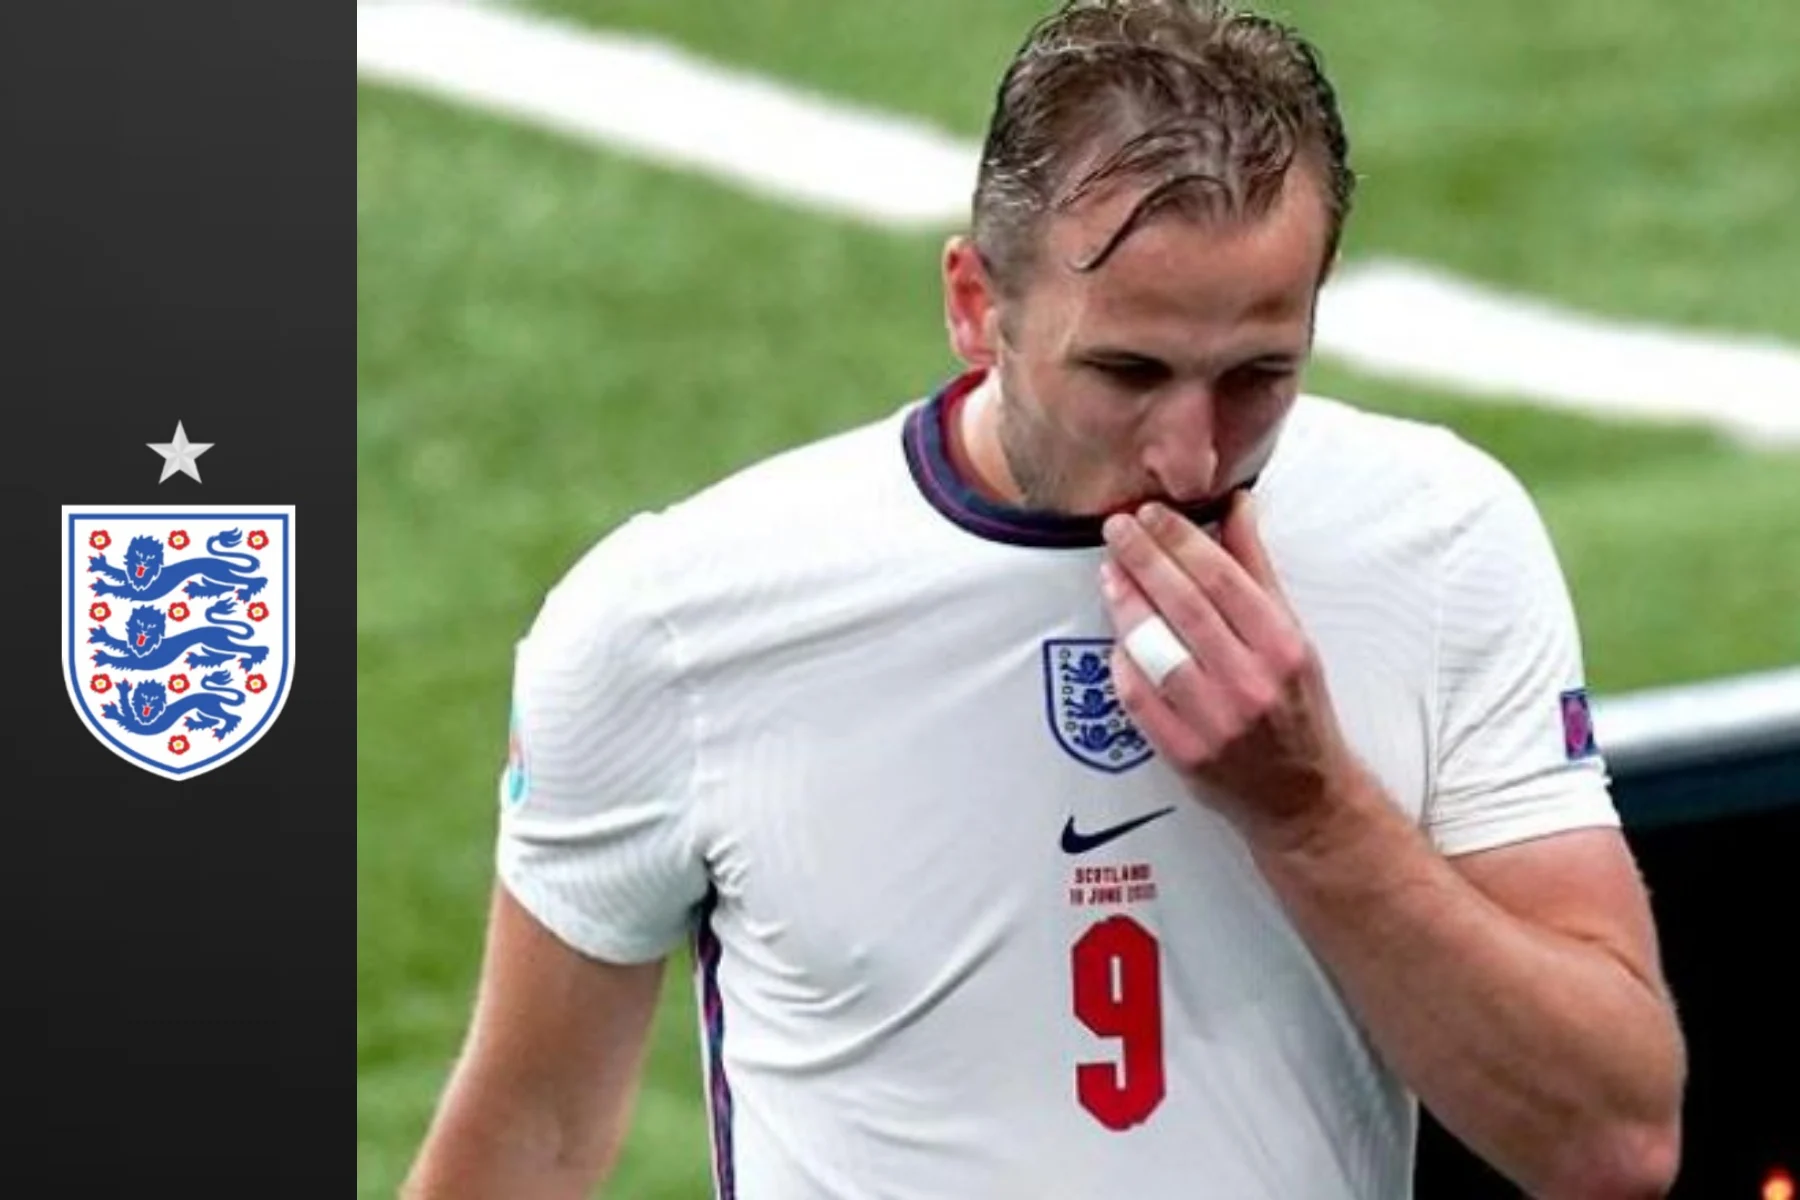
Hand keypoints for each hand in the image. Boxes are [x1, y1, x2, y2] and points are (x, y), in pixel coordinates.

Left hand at [1098, 492, 1365, 843]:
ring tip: (1110, 573)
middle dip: (1145, 560)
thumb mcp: (1293, 634)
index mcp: (1283, 647)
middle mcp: (1252, 683)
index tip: (1151, 513)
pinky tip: (1116, 636)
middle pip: (1185, 608)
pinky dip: (1123, 663)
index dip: (1181, 540)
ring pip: (1157, 651)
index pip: (1222, 579)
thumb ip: (1257, 570)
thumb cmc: (1296, 704)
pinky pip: (1139, 698)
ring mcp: (1216, 722)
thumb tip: (1235, 505)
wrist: (1304, 796)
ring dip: (1126, 606)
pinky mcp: (1186, 755)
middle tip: (1117, 527)